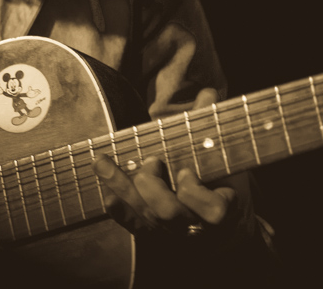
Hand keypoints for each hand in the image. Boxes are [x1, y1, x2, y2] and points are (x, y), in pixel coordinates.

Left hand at [92, 88, 247, 244]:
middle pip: (168, 213)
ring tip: (103, 163)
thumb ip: (212, 128)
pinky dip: (118, 209)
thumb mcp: (223, 160)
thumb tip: (208, 92)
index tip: (186, 172)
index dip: (196, 193)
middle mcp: (193, 225)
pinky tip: (105, 193)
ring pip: (144, 216)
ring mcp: (170, 230)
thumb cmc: (221, 184)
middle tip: (151, 161)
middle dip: (153, 187)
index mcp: (221, 208)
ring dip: (121, 187)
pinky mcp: (151, 231)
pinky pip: (132, 224)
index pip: (214, 210)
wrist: (222, 230)